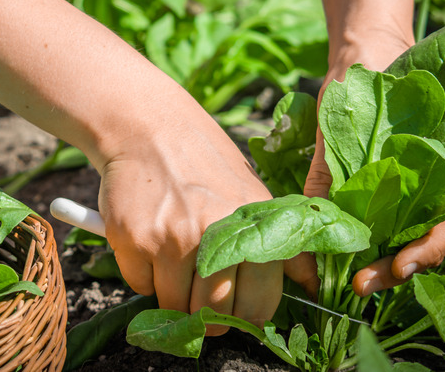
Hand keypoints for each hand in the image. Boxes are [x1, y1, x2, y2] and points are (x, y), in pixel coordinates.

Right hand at [97, 120, 283, 334]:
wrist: (148, 128)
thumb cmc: (204, 162)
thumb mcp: (253, 194)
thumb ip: (282, 243)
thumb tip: (311, 285)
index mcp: (251, 226)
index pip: (258, 303)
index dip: (246, 316)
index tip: (236, 309)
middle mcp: (213, 234)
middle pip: (214, 315)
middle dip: (208, 315)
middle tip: (200, 297)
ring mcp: (170, 239)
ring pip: (174, 306)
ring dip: (174, 295)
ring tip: (174, 263)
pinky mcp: (133, 239)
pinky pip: (140, 287)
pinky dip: (145, 277)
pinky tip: (150, 245)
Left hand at [303, 36, 444, 296]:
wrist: (367, 54)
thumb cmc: (367, 78)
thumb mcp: (343, 120)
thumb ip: (327, 169)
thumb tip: (310, 222)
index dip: (428, 248)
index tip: (397, 266)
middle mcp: (443, 176)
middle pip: (435, 236)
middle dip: (400, 266)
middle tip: (361, 285)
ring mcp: (421, 184)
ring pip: (415, 235)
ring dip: (387, 262)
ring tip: (354, 280)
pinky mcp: (395, 189)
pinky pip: (394, 223)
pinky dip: (375, 244)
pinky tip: (351, 257)